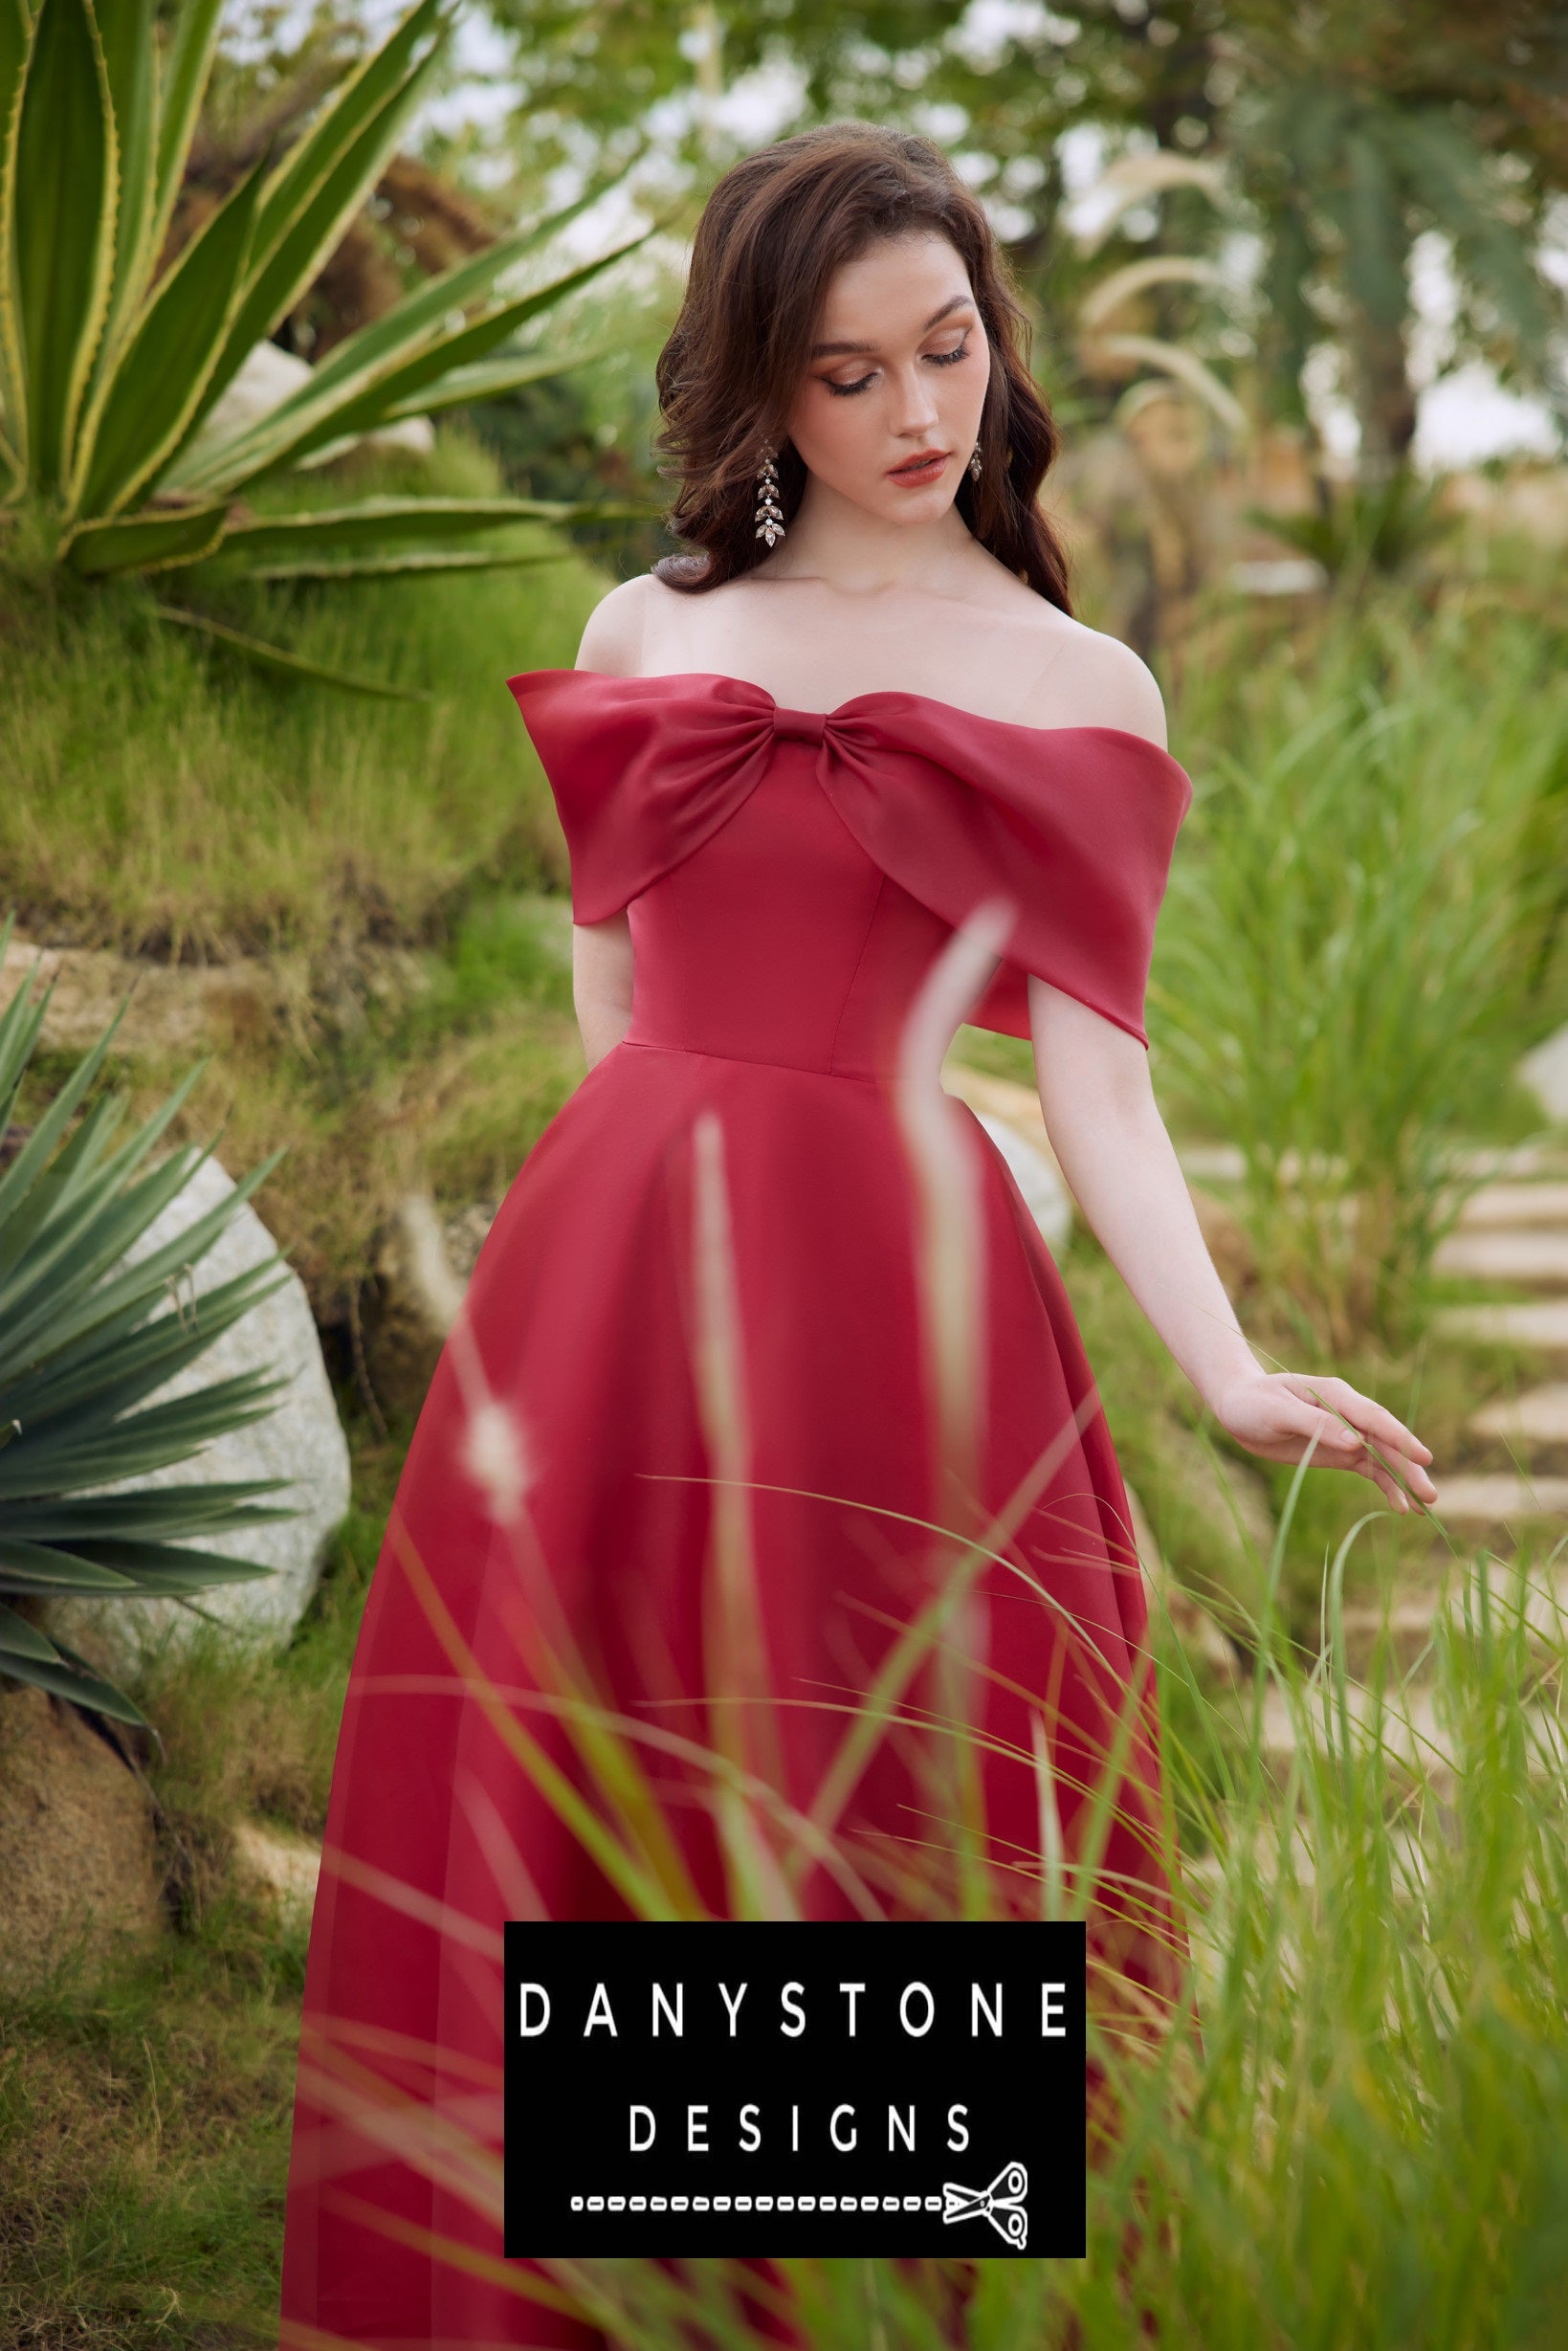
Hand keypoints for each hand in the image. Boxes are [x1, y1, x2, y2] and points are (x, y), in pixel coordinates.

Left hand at [1209, 1371, 1436, 1514]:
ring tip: (1422, 1506)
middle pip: (1386, 1441)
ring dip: (1403, 1480)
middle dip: (1408, 1467)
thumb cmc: (1254, 1403)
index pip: (1374, 1417)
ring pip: (1383, 1457)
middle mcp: (1348, 1413)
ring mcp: (1346, 1433)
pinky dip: (1385, 1485)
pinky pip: (1369, 1468)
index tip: (1423, 1457)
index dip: (1400, 1437)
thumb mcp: (1279, 1412)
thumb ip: (1317, 1425)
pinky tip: (1399, 1505)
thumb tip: (1355, 1442)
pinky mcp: (1340, 1452)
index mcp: (1335, 1395)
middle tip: (1430, 1494)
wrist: (1238, 1406)